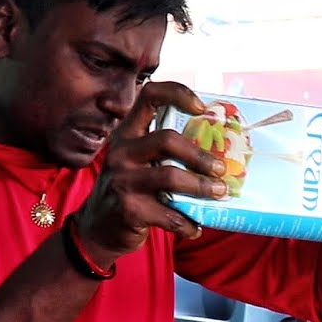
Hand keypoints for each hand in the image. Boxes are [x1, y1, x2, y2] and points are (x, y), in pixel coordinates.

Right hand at [72, 82, 225, 265]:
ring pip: (170, 176)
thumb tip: (220, 152)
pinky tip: (196, 227)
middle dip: (200, 156)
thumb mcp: (139, 162)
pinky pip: (169, 215)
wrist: (100, 228)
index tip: (201, 108)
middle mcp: (122, 151)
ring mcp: (122, 180)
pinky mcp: (128, 209)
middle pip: (167, 140)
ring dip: (201, 187)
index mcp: (128, 133)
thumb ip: (166, 153)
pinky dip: (188, 223)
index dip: (177, 94)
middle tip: (220, 169)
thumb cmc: (132, 190)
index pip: (150, 96)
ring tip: (218, 194)